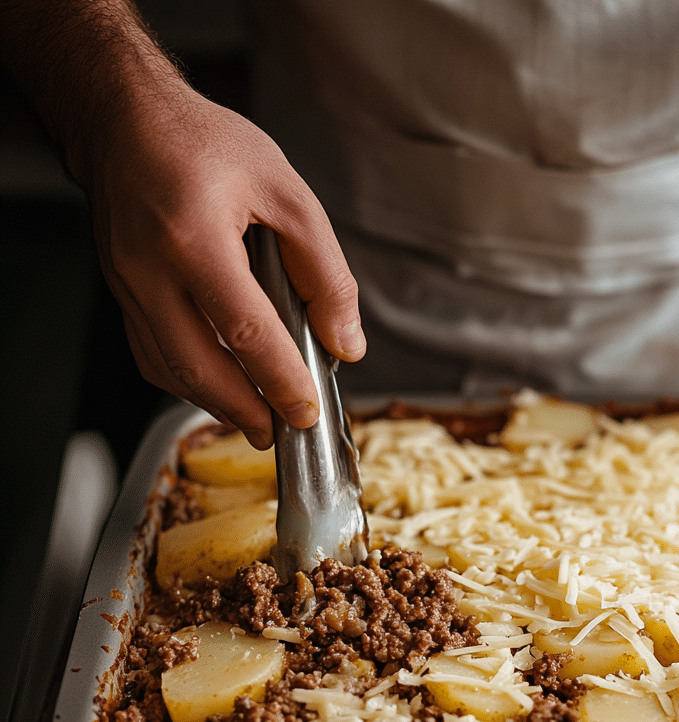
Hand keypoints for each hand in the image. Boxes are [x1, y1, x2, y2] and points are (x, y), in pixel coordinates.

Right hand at [87, 82, 364, 448]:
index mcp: (194, 238)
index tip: (307, 410)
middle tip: (282, 433)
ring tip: (257, 421)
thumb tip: (345, 342)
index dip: (280, 380)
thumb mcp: (287, 193)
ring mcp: (127, 284)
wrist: (125, 119)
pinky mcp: (121, 291)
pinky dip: (188, 381)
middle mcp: (150, 269)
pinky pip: (150, 353)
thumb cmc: (205, 145)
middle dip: (246, 410)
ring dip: (215, 404)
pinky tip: (219, 389)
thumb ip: (324, 272)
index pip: (245, 331)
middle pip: (198, 366)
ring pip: (169, 369)